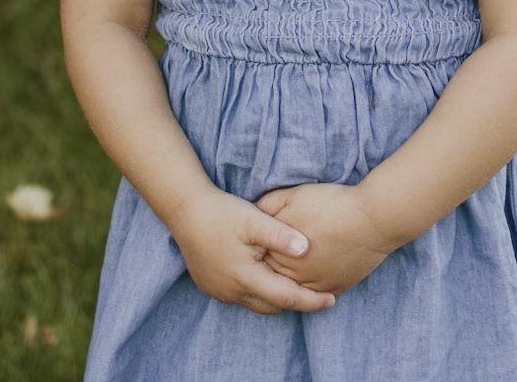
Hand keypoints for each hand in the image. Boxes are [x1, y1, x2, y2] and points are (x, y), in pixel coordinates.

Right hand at [167, 186, 337, 316]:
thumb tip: (307, 248)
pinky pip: (241, 296)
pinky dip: (258, 290)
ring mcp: (220, 291)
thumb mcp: (254, 219)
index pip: (286, 297)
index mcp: (245, 277)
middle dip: (294, 301)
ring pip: (256, 303)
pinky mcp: (211, 286)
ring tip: (294, 283)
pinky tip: (266, 275)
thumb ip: (280, 235)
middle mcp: (232, 291)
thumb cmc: (221, 213)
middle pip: (272, 306)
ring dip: (275, 296)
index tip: (332, 299)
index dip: (311, 301)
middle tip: (316, 292)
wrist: (185, 211)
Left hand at [254, 182, 398, 298]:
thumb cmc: (331, 204)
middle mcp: (295, 276)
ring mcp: (316, 286)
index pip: (258, 258)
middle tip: (269, 257)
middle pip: (274, 277)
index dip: (256, 249)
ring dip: (289, 281)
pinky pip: (316, 296)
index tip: (255, 243)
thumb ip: (268, 206)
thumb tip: (253, 214)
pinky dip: (311, 289)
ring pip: (294, 291)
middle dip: (270, 267)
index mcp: (281, 253)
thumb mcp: (293, 196)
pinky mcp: (335, 288)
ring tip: (289, 267)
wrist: (372, 219)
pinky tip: (309, 278)